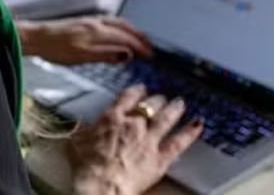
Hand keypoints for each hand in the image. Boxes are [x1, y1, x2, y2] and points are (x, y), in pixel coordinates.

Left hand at [22, 17, 152, 64]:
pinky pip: (109, 21)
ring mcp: (90, 20)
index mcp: (98, 31)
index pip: (126, 38)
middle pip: (124, 27)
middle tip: (150, 47)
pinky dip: (120, 27)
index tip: (150, 55)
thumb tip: (128, 55)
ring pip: (117, 22)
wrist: (36, 37)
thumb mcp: (82, 57)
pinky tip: (118, 32)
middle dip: (139, 37)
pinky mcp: (84, 21)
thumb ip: (106, 55)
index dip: (140, 46)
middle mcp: (96, 22)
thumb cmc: (56, 49)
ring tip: (139, 39)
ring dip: (131, 30)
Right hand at [70, 86, 202, 194]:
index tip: (140, 88)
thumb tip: (77, 126)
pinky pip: (178, 143)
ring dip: (174, 109)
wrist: (101, 185)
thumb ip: (80, 130)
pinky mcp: (159, 159)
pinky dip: (189, 133)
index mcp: (112, 118)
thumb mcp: (75, 142)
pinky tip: (198, 124)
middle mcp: (134, 125)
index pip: (127, 98)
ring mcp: (149, 141)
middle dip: (156, 100)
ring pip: (166, 119)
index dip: (135, 91)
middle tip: (160, 96)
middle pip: (149, 106)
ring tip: (180, 102)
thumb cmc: (86, 166)